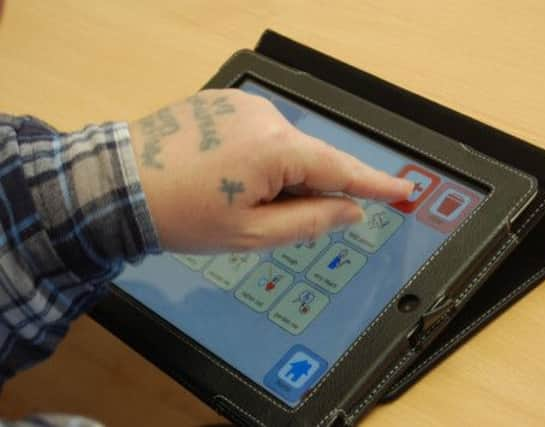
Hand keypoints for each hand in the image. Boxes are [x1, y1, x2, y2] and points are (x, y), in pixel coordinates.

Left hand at [129, 89, 412, 252]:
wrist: (119, 184)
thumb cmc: (184, 215)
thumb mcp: (252, 233)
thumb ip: (310, 220)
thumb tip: (351, 210)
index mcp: (275, 150)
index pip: (340, 168)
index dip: (375, 183)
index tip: (405, 189)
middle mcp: (266, 117)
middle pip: (309, 158)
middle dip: (303, 189)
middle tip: (268, 217)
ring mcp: (242, 105)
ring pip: (282, 147)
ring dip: (275, 174)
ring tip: (233, 197)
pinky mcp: (223, 102)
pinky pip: (257, 132)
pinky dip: (256, 156)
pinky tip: (224, 175)